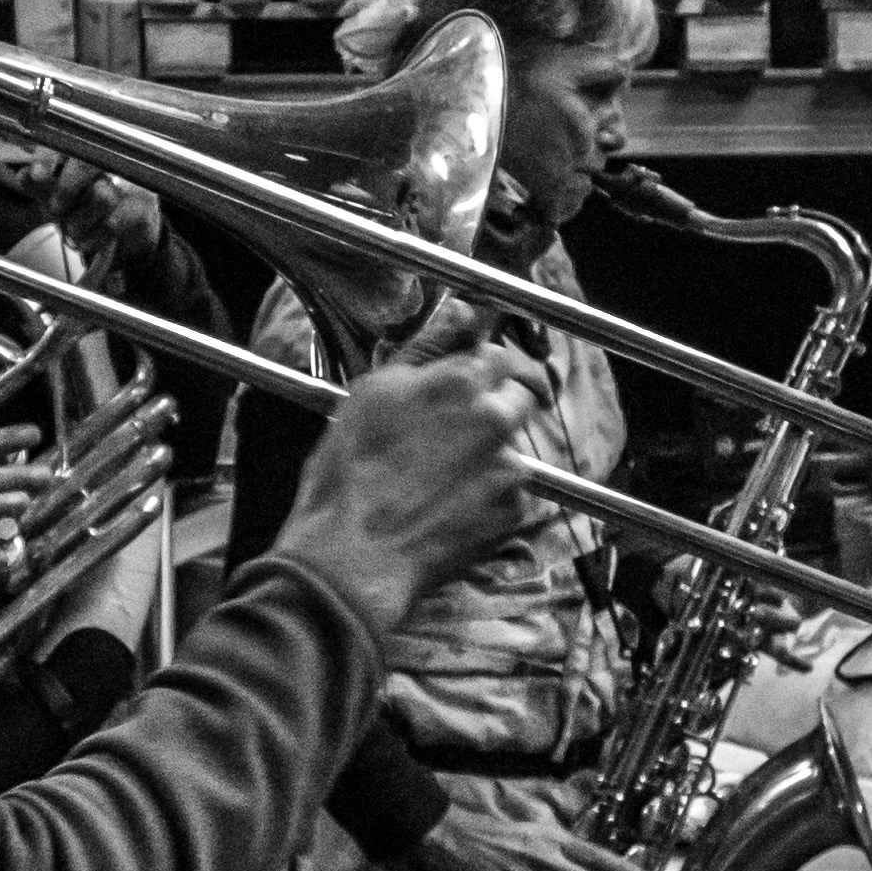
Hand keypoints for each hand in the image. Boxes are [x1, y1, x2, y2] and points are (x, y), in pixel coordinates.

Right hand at [268, 346, 552, 636]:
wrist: (354, 556)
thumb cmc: (350, 474)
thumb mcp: (372, 393)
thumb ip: (426, 348)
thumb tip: (462, 314)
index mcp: (460, 381)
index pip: (500, 355)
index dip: (485, 369)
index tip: (474, 382)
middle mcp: (494, 419)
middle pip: (521, 395)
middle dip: (499, 407)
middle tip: (461, 432)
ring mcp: (509, 467)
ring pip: (513, 448)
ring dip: (489, 457)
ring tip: (439, 482)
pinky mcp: (513, 512)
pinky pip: (510, 494)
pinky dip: (487, 500)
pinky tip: (447, 511)